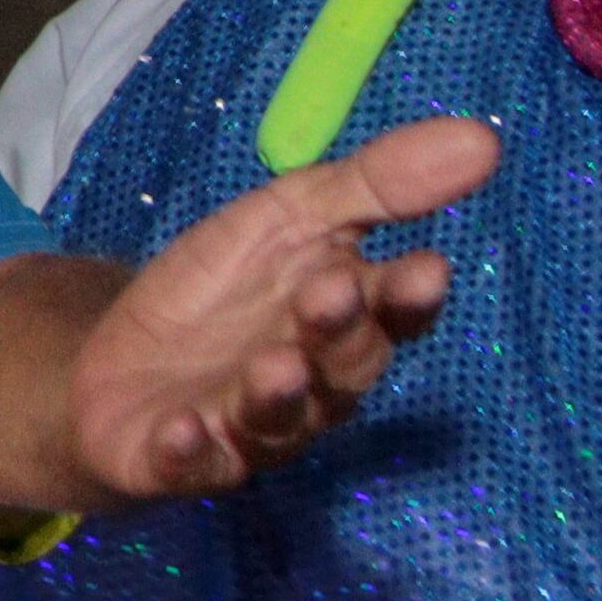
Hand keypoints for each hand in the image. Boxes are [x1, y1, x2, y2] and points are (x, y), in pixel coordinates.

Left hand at [64, 117, 490, 498]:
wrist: (116, 364)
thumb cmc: (221, 290)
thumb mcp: (290, 216)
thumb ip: (377, 185)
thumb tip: (484, 138)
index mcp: (345, 321)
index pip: (392, 312)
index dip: (407, 297)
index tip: (427, 269)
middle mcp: (312, 383)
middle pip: (341, 365)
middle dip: (339, 332)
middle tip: (330, 294)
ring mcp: (247, 426)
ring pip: (277, 418)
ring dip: (278, 394)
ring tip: (276, 365)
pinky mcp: (181, 458)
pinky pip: (191, 462)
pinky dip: (188, 449)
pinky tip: (180, 430)